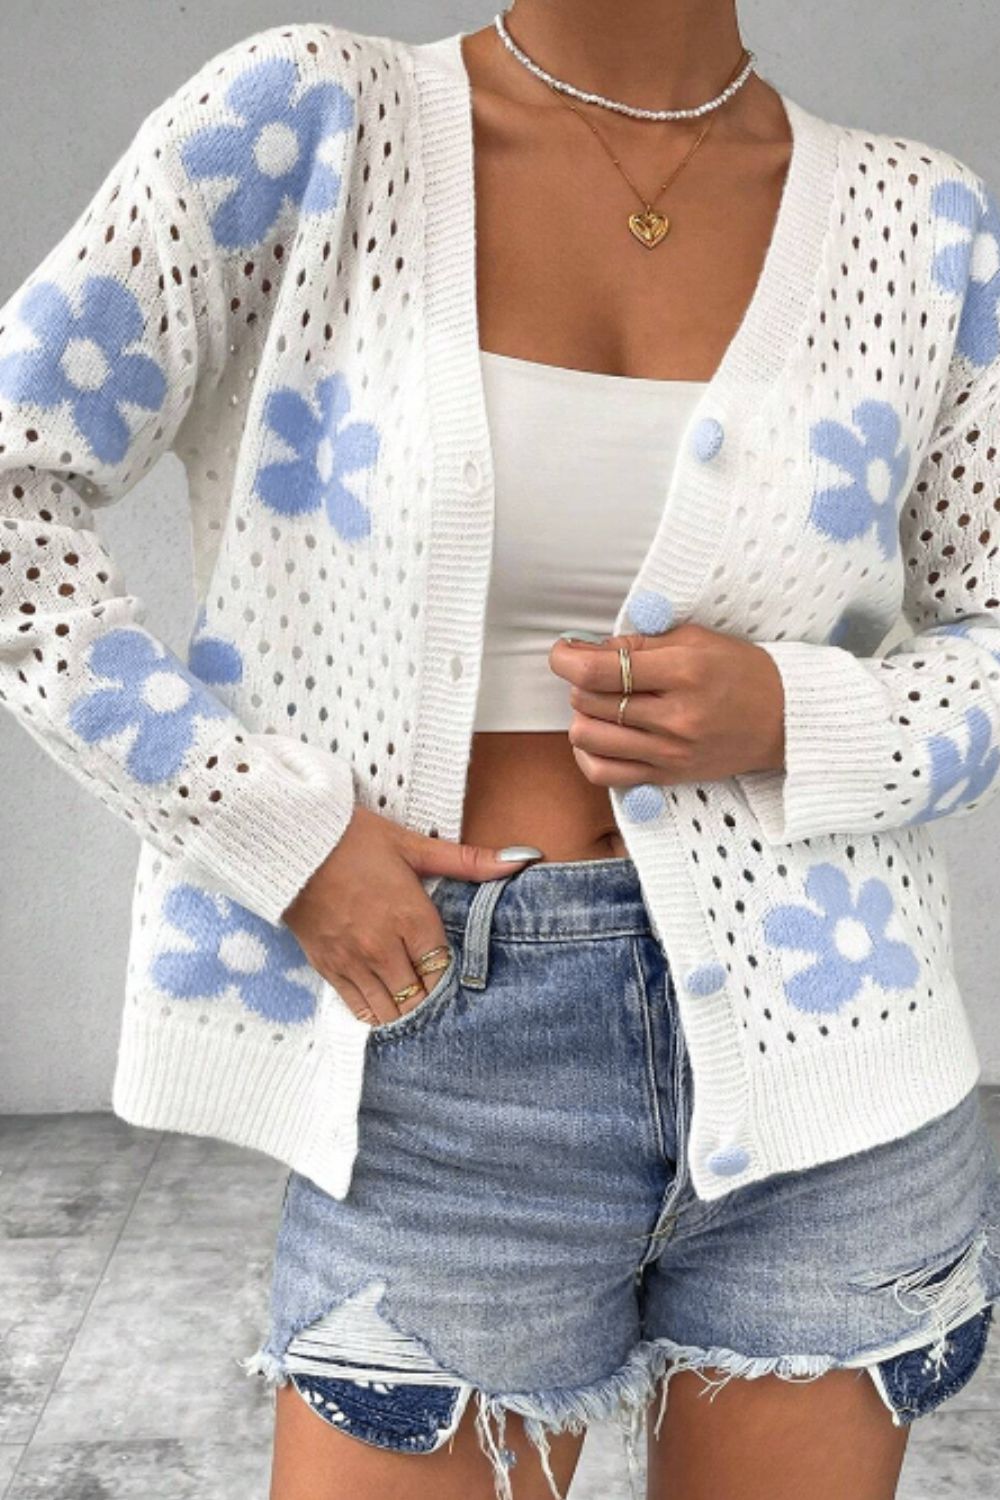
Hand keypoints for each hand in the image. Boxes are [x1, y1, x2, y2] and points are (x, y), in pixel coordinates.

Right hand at [280, 806, 541, 1025]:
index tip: (456, 974)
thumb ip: (468, 861)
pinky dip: (376, 1012)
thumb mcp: (413, 846)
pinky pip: (358, 1009)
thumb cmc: (354, 840)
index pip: (445, 971)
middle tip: (438, 993)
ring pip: (391, 1011)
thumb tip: (521, 859)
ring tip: (414, 1000)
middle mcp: (384, 948)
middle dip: (431, 998)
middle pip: (420, 998)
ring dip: (405, 1010)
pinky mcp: (328, 968)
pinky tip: (386, 1003)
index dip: (453, 978)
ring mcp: (354, 962)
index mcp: (412, 918)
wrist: (291, 843)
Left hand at [547, 622, 785, 788]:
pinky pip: (604, 774)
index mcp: (682, 671)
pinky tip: (600, 737)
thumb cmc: (741, 672)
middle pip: (588, 701)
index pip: (598, 670)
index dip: (566, 659)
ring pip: (588, 738)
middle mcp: (674, 716)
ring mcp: (669, 752)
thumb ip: (639, 641)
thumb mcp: (695, 639)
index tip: (564, 652)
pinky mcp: (667, 777)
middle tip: (596, 673)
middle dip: (580, 682)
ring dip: (583, 716)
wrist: (784, 720)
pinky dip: (589, 754)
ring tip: (600, 704)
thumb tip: (586, 648)